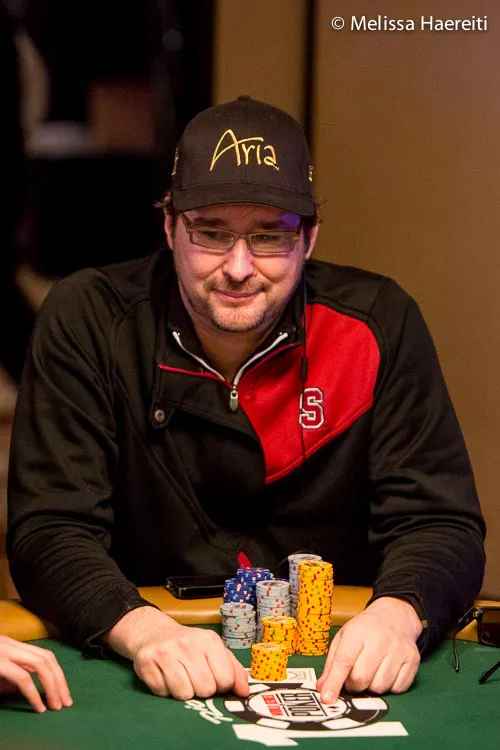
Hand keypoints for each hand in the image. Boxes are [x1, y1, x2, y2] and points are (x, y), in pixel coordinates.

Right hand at [0, 635, 72, 712]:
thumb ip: (14, 678)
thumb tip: (31, 689)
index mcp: (13, 645)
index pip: (45, 655)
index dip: (58, 674)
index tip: (65, 694)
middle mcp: (10, 644)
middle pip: (46, 659)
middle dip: (59, 681)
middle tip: (66, 703)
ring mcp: (4, 651)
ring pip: (39, 665)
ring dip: (52, 687)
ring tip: (56, 706)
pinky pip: (22, 678)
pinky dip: (34, 694)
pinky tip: (39, 707)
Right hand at [105, 607, 248, 700]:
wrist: (154, 632)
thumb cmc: (189, 645)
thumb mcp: (214, 650)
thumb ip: (233, 670)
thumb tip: (245, 692)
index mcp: (209, 640)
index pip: (225, 679)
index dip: (221, 686)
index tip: (214, 678)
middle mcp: (187, 644)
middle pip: (205, 689)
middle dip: (201, 690)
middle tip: (194, 678)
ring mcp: (165, 652)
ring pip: (183, 694)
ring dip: (183, 692)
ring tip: (180, 677)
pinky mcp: (146, 661)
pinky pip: (162, 693)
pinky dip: (164, 690)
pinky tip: (165, 676)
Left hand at [317, 597, 421, 702]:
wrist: (394, 616)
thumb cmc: (365, 629)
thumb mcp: (343, 637)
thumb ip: (332, 664)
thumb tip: (323, 688)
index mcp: (358, 632)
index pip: (344, 661)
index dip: (334, 682)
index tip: (327, 698)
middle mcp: (380, 639)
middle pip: (361, 678)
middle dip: (354, 685)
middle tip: (353, 677)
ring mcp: (398, 650)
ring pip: (379, 687)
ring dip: (371, 687)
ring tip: (371, 672)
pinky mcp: (413, 660)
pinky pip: (398, 689)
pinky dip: (389, 687)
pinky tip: (386, 673)